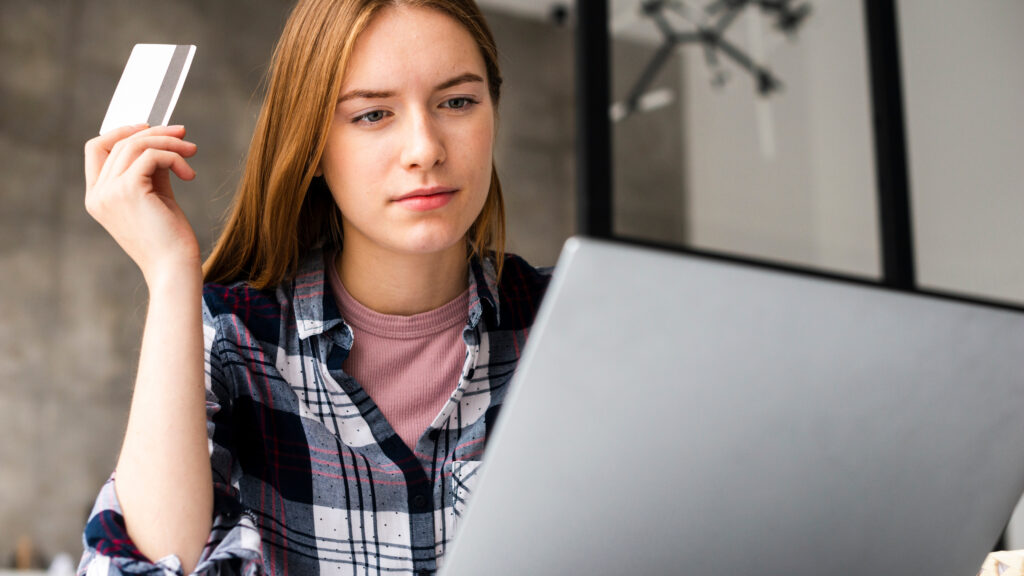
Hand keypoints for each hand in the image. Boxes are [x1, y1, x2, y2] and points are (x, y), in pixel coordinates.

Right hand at [84, 124, 200, 285]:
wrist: (174, 268)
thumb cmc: (169, 238)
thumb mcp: (156, 196)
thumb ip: (151, 169)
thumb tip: (162, 139)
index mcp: (98, 197)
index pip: (96, 149)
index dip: (121, 132)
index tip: (151, 128)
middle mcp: (98, 194)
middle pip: (119, 142)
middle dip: (155, 133)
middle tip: (184, 134)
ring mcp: (109, 193)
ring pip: (136, 145)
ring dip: (169, 142)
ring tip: (192, 151)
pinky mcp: (128, 190)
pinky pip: (151, 155)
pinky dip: (173, 156)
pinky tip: (189, 174)